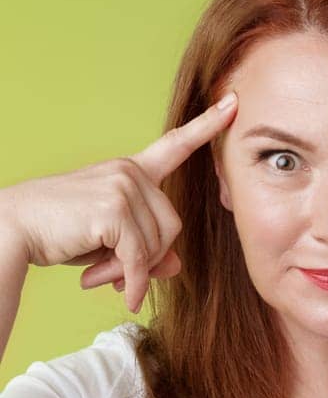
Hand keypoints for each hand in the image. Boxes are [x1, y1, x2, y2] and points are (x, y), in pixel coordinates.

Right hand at [0, 92, 238, 311]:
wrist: (12, 230)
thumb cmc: (61, 233)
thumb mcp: (113, 241)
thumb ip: (148, 249)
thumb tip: (176, 265)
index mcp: (131, 170)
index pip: (175, 144)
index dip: (207, 125)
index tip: (235, 104)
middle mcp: (130, 172)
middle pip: (172, 226)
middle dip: (148, 257)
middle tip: (113, 273)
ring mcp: (123, 186)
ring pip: (159, 244)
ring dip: (132, 270)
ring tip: (100, 275)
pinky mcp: (114, 209)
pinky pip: (140, 257)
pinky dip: (134, 281)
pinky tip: (123, 294)